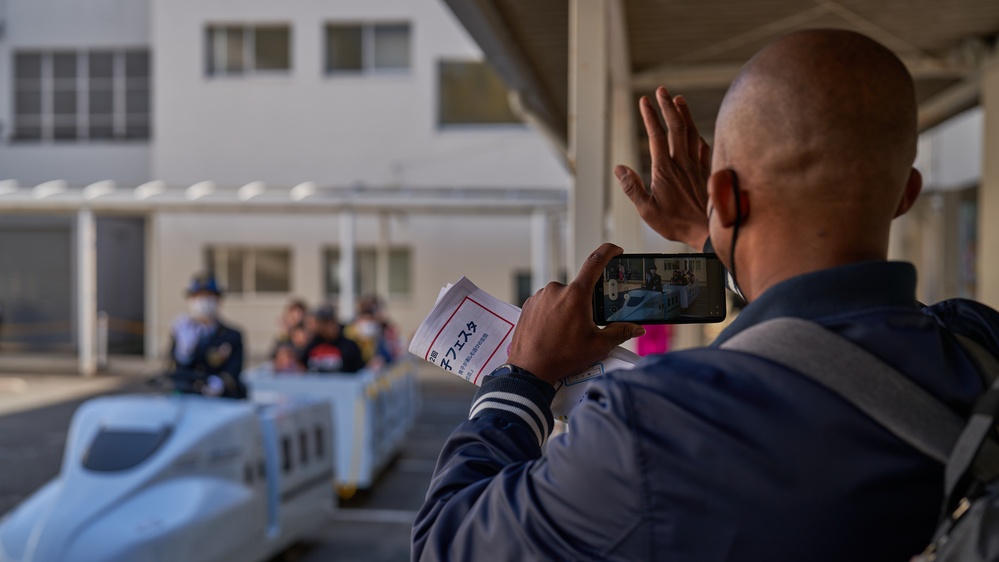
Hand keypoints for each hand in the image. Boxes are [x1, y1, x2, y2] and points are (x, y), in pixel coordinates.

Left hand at [506, 243, 645, 385]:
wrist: (529, 369)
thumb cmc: (563, 357)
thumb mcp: (598, 346)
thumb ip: (620, 333)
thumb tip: (637, 328)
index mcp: (576, 294)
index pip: (595, 262)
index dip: (609, 252)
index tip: (616, 250)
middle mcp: (556, 289)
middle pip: (579, 288)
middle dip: (585, 303)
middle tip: (585, 325)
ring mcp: (540, 296)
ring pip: (562, 297)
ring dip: (568, 309)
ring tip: (566, 333)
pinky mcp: (529, 304)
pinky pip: (546, 303)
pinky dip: (553, 313)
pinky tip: (553, 332)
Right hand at [616, 87, 711, 248]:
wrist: (709, 231)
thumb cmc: (676, 224)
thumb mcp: (647, 211)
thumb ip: (632, 188)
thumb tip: (619, 168)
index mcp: (665, 170)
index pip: (656, 135)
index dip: (650, 116)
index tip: (644, 100)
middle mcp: (682, 162)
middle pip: (676, 126)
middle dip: (667, 106)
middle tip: (661, 90)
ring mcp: (697, 165)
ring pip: (692, 132)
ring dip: (684, 113)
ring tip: (678, 99)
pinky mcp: (707, 170)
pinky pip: (703, 145)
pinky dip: (698, 132)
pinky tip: (695, 128)